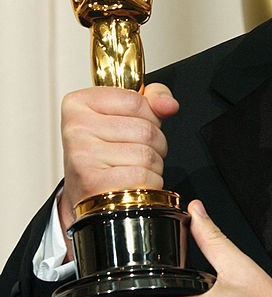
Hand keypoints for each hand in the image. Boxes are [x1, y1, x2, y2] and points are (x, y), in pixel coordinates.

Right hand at [59, 82, 178, 240]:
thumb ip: (150, 100)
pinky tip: (132, 183)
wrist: (83, 196)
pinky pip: (141, 177)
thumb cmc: (103, 153)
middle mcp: (76, 128)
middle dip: (155, 143)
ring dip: (153, 165)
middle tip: (137, 152)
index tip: (137, 125)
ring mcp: (83, 156)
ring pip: (147, 155)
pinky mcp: (92, 183)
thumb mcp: (122, 115)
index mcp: (79, 103)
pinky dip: (148, 182)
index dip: (150, 116)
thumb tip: (169, 105)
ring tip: (133, 168)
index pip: (136, 101)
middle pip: (145, 130)